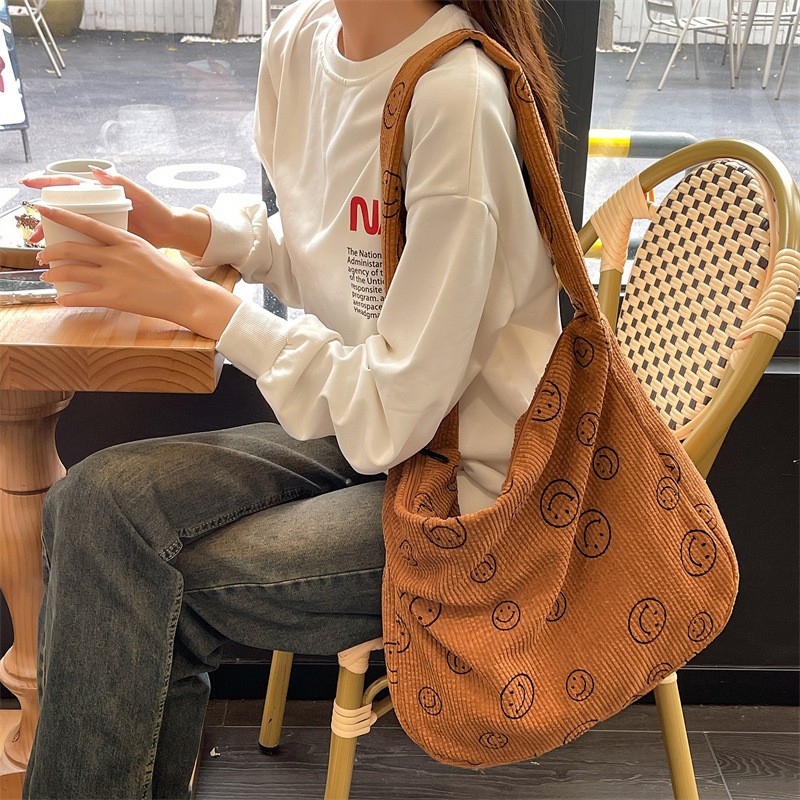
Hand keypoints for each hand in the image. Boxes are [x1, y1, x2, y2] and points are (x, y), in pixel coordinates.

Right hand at [19, 166, 210, 255]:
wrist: (169, 231)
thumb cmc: (156, 209)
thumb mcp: (140, 195)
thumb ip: (121, 182)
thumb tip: (97, 170)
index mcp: (100, 194)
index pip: (69, 185)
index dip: (48, 182)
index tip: (29, 183)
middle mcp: (97, 208)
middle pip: (64, 210)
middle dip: (46, 218)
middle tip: (34, 231)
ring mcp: (101, 225)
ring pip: (70, 228)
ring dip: (54, 237)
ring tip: (41, 247)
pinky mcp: (106, 241)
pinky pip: (84, 244)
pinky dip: (72, 251)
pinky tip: (62, 260)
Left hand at [36, 204, 240, 339]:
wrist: (186, 295)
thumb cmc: (172, 275)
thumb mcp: (148, 250)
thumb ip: (126, 247)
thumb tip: (110, 247)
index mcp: (126, 240)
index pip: (86, 224)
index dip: (62, 216)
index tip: (44, 211)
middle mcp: (116, 256)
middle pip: (72, 249)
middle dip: (50, 252)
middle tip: (42, 256)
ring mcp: (114, 277)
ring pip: (71, 272)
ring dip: (54, 275)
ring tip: (48, 277)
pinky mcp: (115, 298)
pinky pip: (82, 297)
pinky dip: (67, 299)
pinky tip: (62, 300)